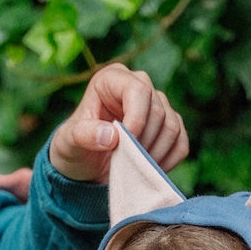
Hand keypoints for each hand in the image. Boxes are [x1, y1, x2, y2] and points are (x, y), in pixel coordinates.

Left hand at [49, 63, 187, 183]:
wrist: (85, 166)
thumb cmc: (74, 148)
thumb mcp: (68, 143)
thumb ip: (84, 135)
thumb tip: (112, 135)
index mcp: (112, 79)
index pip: (138, 88)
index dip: (137, 118)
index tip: (124, 145)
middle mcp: (138, 86)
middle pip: (158, 110)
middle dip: (143, 141)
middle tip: (125, 161)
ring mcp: (157, 106)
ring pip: (172, 126)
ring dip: (156, 153)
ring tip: (134, 167)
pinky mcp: (168, 127)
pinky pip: (181, 143)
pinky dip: (169, 161)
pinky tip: (149, 170)